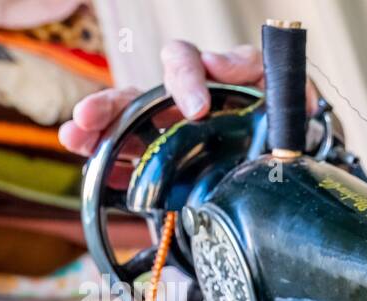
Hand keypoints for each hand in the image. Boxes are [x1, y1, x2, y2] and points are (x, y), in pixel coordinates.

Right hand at [58, 41, 262, 155]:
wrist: (291, 157)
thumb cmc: (282, 116)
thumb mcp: (279, 88)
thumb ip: (254, 69)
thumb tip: (216, 64)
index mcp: (206, 79)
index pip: (181, 61)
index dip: (183, 78)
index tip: (197, 109)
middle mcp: (179, 103)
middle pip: (135, 95)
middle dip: (109, 104)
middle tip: (88, 116)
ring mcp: (168, 134)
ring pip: (125, 127)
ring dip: (97, 131)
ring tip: (75, 138)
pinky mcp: (168, 164)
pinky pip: (136, 163)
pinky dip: (114, 167)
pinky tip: (96, 172)